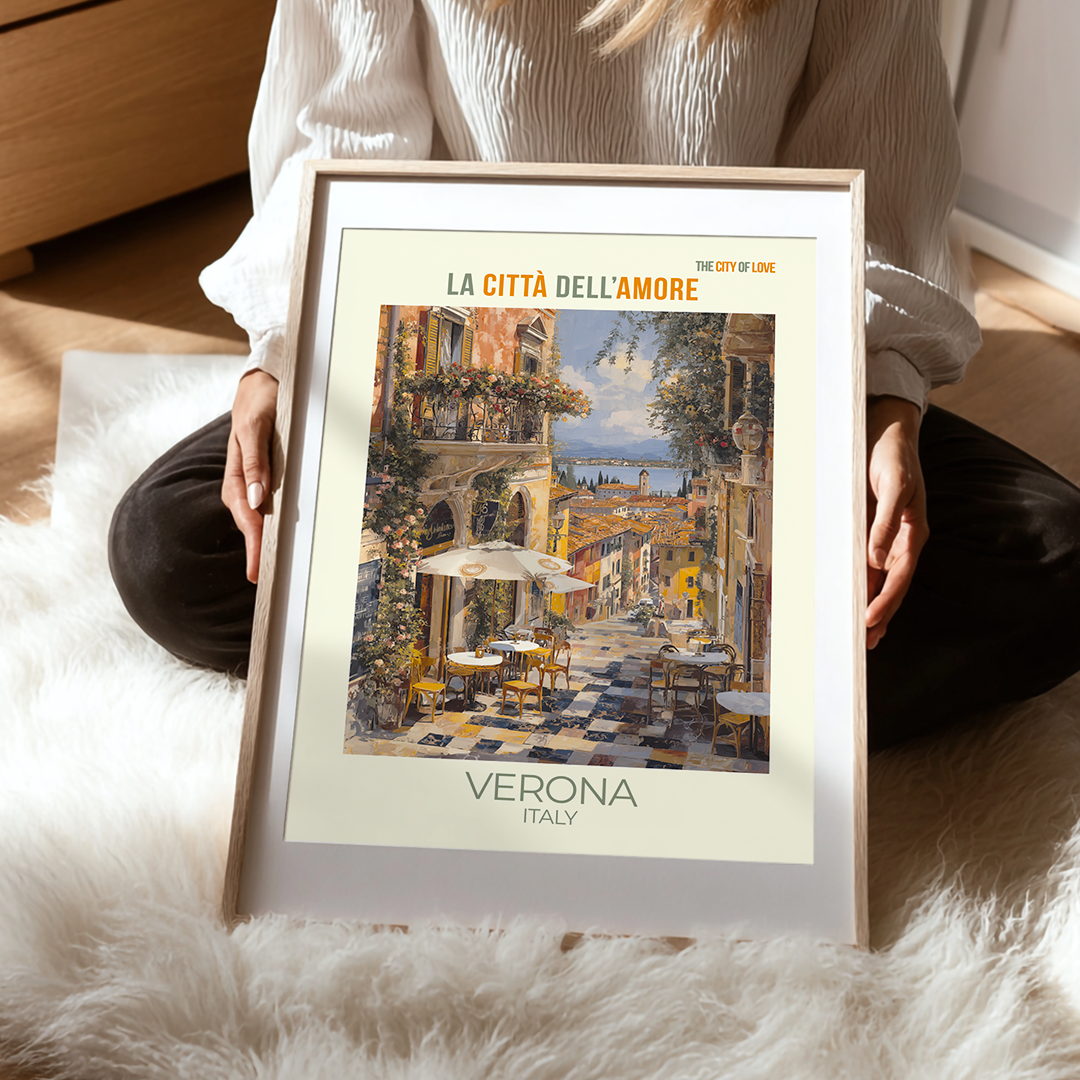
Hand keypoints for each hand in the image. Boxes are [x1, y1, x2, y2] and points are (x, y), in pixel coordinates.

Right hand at [222, 370, 278, 583]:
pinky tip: (280, 538)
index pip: (245, 515)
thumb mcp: (256, 425)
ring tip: (270, 569)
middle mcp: (244, 481)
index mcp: (238, 472)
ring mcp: (255, 480)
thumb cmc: (260, 401)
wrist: (264, 381)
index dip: (252, 544)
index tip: (256, 570)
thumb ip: (255, 460)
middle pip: (250, 522)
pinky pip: (268, 505)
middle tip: (264, 581)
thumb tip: (256, 499)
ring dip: (263, 541)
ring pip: (258, 517)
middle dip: (257, 551)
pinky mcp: (266, 476)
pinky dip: (272, 524)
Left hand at [865, 396, 927, 649]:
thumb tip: (877, 558)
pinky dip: (858, 583)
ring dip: (869, 605)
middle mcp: (901, 540)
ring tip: (859, 635)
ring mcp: (886, 537)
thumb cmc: (894, 456)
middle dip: (879, 614)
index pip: (899, 576)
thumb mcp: (893, 484)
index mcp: (913, 533)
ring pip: (877, 579)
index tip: (870, 621)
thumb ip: (886, 521)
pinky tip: (850, 598)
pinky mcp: (870, 530)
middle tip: (864, 644)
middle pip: (890, 585)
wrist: (887, 432)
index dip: (886, 600)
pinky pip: (864, 563)